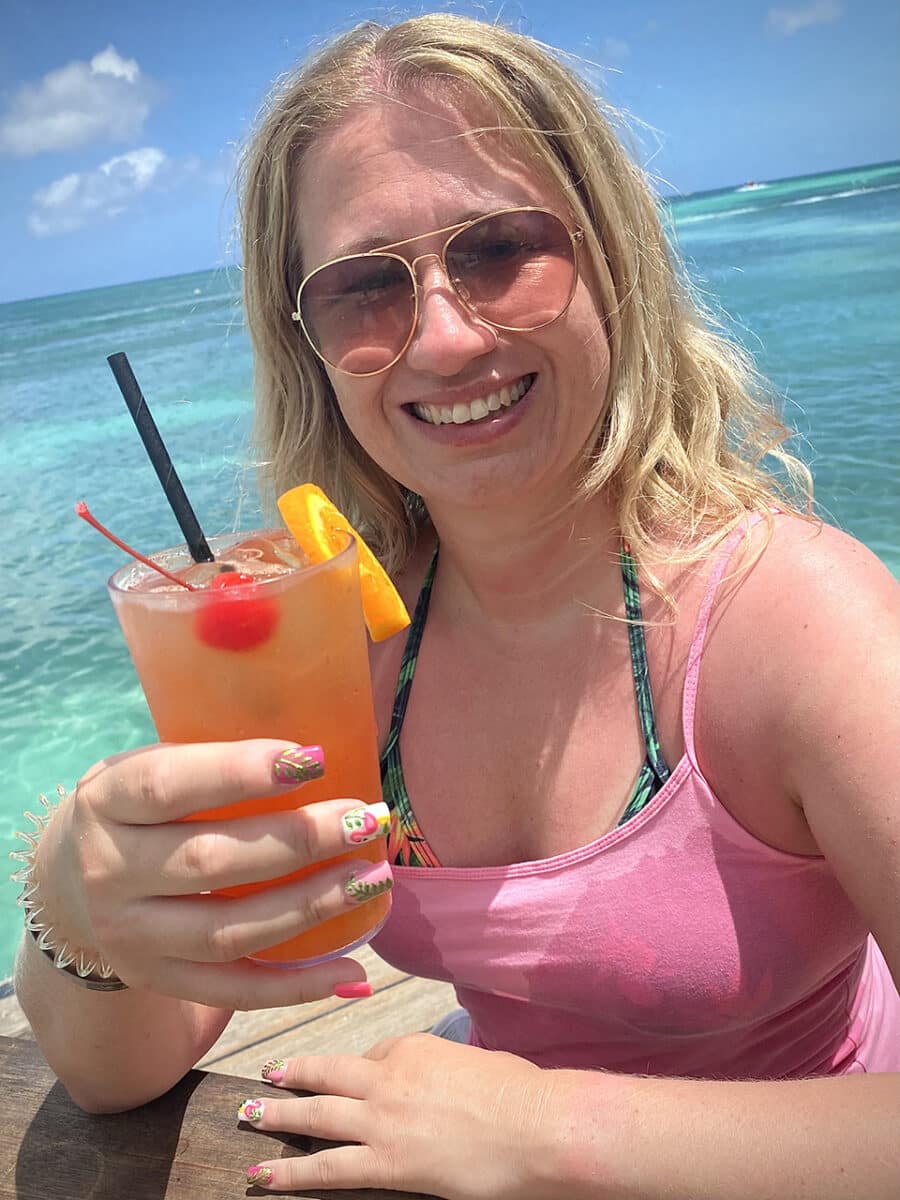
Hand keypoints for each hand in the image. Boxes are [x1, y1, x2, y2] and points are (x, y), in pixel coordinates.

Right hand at [34, 739, 389, 1007]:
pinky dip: (297, 987)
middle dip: (300, 841)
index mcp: (107, 800)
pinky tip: (353, 970)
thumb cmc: (144, 806)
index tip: (314, 758)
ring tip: (372, 879)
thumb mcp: (155, 764)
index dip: (241, 772)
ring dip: (311, 908)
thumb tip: (325, 757)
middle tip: (367, 819)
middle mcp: (108, 871)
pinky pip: (233, 992)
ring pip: (228, 932)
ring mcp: (130, 936)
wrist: (70, 880)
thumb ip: (217, 760)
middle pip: (211, 863)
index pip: (169, 786)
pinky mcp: (157, 980)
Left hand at [236, 1033, 551, 1197]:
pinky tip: (263, 1174)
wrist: (536, 1125)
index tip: (354, 1080)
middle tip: (267, 1078)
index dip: (363, 1071)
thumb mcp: (475, 1061)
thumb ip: (441, 1066)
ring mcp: (383, 1119)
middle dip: (294, 1075)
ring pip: (316, 1114)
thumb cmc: (519, 1094)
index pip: (374, 1054)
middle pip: (328, 1072)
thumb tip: (434, 1080)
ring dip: (277, 1116)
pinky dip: (289, 1172)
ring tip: (248, 1115)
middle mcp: (389, 1077)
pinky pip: (327, 1168)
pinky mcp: (387, 1162)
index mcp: (413, 1047)